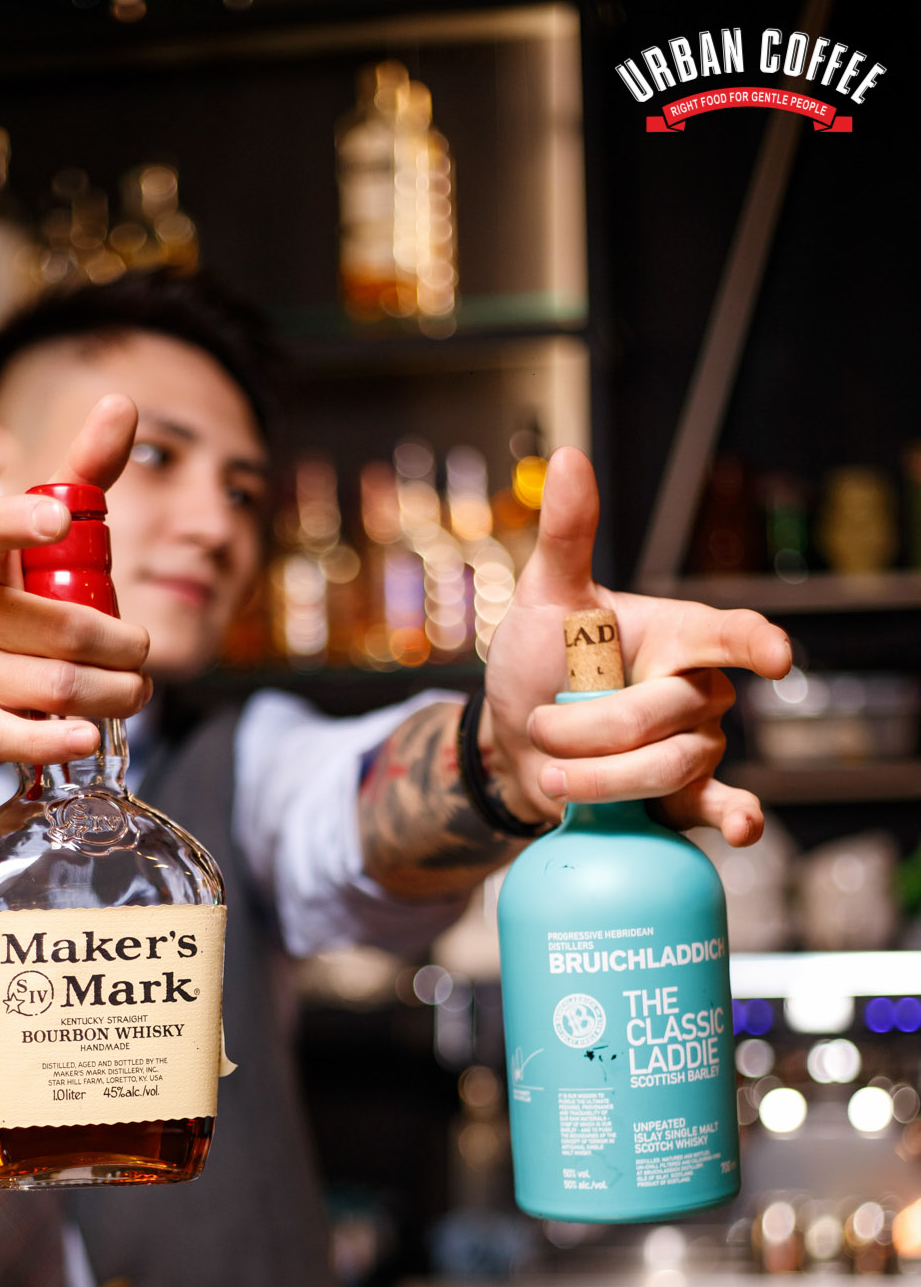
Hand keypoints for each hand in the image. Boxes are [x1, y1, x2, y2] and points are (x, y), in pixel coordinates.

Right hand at [0, 394, 152, 771]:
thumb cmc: (4, 602)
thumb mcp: (33, 540)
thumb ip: (80, 476)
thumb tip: (123, 404)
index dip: (19, 522)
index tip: (58, 518)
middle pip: (65, 629)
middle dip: (123, 646)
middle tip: (140, 653)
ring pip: (61, 685)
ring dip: (118, 693)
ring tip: (134, 691)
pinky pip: (20, 739)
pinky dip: (61, 741)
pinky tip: (90, 735)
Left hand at [482, 447, 791, 846]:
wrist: (512, 745)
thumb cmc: (538, 664)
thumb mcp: (544, 598)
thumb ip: (567, 536)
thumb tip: (568, 458)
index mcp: (676, 636)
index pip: (729, 635)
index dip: (752, 644)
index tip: (775, 657)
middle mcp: (696, 690)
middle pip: (672, 712)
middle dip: (594, 727)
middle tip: (541, 726)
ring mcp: (694, 745)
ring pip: (673, 764)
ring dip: (602, 775)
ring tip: (554, 771)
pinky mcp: (679, 795)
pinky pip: (717, 806)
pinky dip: (734, 818)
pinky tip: (742, 828)